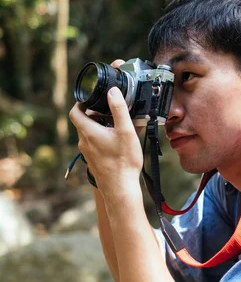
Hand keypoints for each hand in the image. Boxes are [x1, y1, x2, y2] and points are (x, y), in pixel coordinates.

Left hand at [69, 59, 142, 200]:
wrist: (120, 189)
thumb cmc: (123, 162)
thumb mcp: (125, 131)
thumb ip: (119, 109)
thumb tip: (112, 91)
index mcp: (88, 132)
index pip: (75, 112)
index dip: (81, 103)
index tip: (92, 99)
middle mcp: (84, 143)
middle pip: (84, 122)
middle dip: (96, 115)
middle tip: (112, 112)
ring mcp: (88, 154)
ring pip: (90, 135)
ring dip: (101, 128)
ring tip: (118, 129)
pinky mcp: (94, 162)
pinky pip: (95, 146)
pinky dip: (103, 140)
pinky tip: (118, 144)